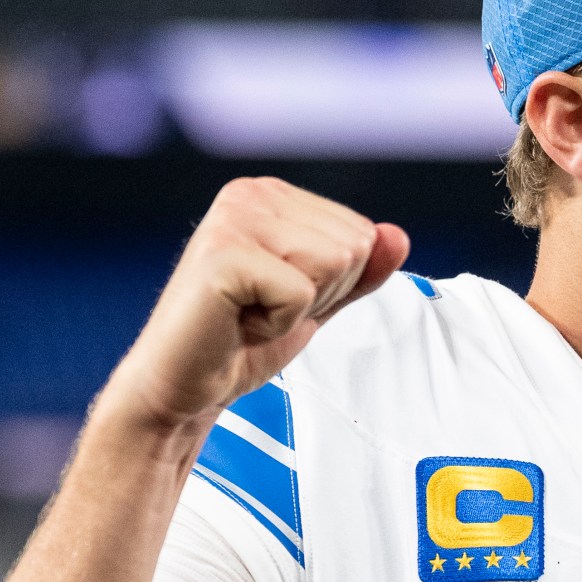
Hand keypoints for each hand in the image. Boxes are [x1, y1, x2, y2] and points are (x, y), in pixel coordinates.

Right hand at [102, 178, 406, 435]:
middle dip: (321, 295)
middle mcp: (250, 194)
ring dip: (301, 308)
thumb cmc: (242, 341)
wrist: (184, 388)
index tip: (281, 299)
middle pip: (353, 246)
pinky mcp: (223, 254)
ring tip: (252, 314)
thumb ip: (361, 270)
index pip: (362, 233)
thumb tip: (397, 235)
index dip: (334, 284)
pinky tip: (240, 322)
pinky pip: (301, 293)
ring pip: (334, 262)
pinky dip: (279, 324)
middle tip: (264, 311)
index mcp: (272, 195)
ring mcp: (233, 218)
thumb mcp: (318, 302)